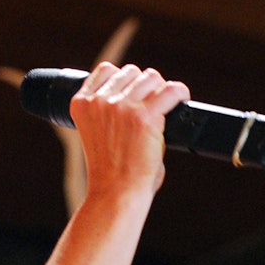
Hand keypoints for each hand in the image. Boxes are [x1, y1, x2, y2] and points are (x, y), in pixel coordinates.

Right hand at [70, 62, 188, 197]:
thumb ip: (111, 113)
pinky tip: (182, 100)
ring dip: (160, 90)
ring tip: (166, 105)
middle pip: (131, 72)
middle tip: (153, 105)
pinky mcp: (145, 117)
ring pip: (151, 77)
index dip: (124, 79)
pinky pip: (170, 90)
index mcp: (82, 104)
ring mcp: (121, 106)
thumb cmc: (111, 173)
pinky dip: (179, 93)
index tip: (135, 93)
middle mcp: (100, 101)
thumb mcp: (97, 135)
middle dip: (144, 87)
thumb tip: (143, 99)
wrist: (115, 194)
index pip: (106, 70)